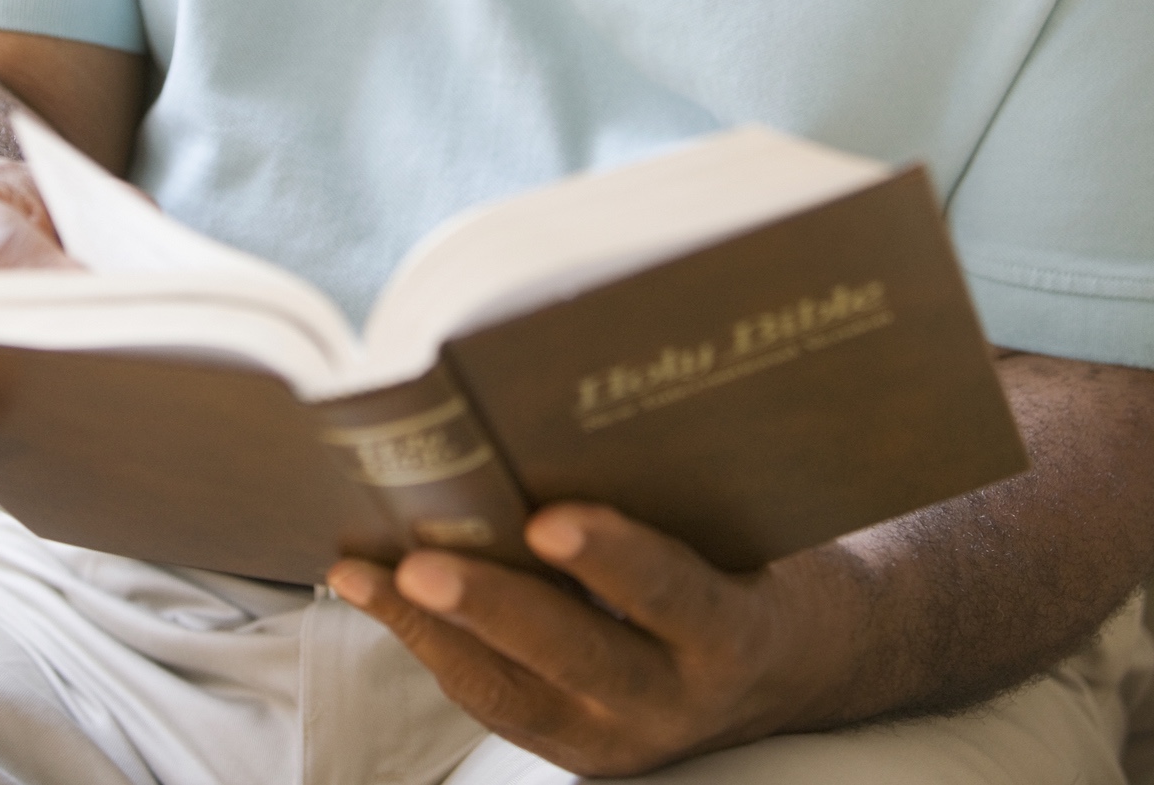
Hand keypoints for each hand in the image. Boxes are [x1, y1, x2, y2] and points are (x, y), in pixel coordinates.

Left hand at [328, 504, 856, 774]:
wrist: (789, 666)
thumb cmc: (754, 563)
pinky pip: (491, 700)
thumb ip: (674, 492)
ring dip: (430, 630)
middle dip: (490, 607)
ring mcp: (617, 736)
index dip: (611, 560)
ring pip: (512, 692)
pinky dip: (429, 643)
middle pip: (575, 657)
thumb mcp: (739, 527)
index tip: (549, 519)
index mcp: (730, 632)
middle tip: (420, 563)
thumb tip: (570, 408)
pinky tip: (377, 593)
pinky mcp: (572, 746)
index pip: (672, 593)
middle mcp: (673, 698)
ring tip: (364, 575)